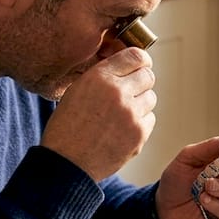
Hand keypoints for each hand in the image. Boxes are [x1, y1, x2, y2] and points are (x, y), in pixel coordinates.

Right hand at [41, 47, 155, 180]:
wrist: (67, 163)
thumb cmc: (67, 127)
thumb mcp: (77, 90)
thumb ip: (102, 76)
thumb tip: (126, 66)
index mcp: (99, 77)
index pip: (136, 56)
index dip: (140, 61)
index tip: (138, 67)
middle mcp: (118, 92)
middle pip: (148, 76)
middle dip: (140, 82)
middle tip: (128, 93)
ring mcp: (131, 114)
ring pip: (151, 98)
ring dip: (140, 103)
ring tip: (120, 114)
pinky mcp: (139, 134)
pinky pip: (150, 119)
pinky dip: (140, 122)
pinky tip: (121, 129)